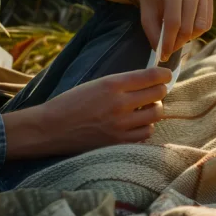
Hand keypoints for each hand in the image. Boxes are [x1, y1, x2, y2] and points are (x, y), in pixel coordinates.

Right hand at [4, 68, 170, 158]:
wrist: (50, 128)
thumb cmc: (70, 103)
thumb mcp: (95, 84)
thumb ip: (121, 83)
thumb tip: (149, 81)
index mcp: (112, 85)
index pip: (151, 76)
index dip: (163, 74)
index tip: (166, 75)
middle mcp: (120, 104)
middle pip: (159, 94)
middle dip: (160, 91)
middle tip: (155, 92)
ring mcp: (121, 124)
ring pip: (157, 114)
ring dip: (154, 110)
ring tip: (144, 109)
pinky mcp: (119, 141)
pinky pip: (147, 132)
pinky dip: (146, 127)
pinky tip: (136, 124)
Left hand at [132, 0, 212, 60]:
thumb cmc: (152, 1)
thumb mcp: (146, 15)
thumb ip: (154, 34)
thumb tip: (164, 53)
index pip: (173, 21)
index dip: (169, 41)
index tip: (164, 55)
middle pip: (188, 26)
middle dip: (178, 42)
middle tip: (170, 50)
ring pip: (200, 26)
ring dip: (189, 37)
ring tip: (177, 36)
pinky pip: (207, 23)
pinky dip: (196, 32)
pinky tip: (186, 28)